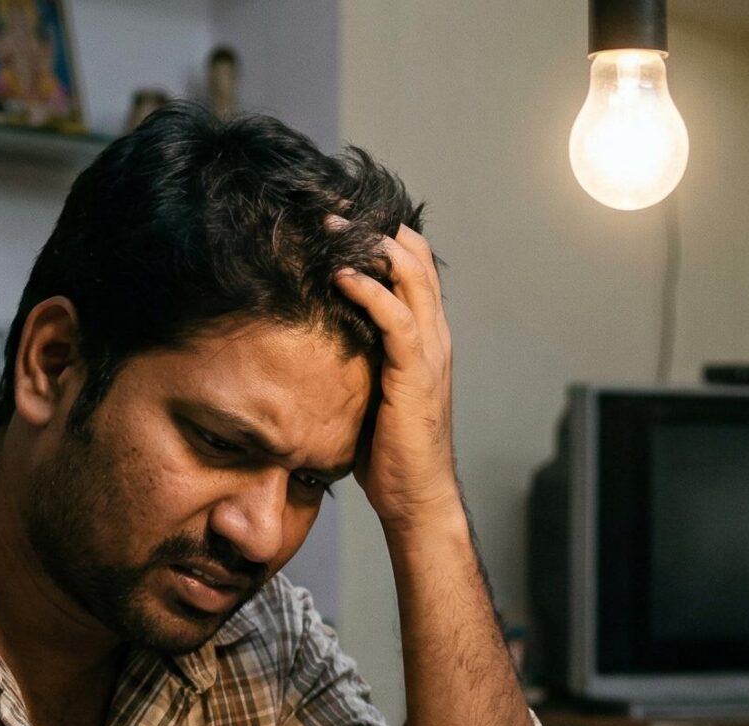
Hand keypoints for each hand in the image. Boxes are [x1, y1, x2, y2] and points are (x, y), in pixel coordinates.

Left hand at [334, 225, 460, 531]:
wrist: (416, 496)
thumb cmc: (389, 452)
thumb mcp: (370, 391)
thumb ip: (357, 357)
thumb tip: (314, 336)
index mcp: (425, 335)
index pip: (411, 264)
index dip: (379, 232)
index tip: (336, 214)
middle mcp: (434, 334)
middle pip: (414, 255)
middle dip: (372, 223)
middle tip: (327, 205)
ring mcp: (429, 352)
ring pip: (411, 276)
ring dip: (369, 245)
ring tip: (330, 224)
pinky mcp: (416, 373)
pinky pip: (397, 318)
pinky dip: (371, 291)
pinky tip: (341, 276)